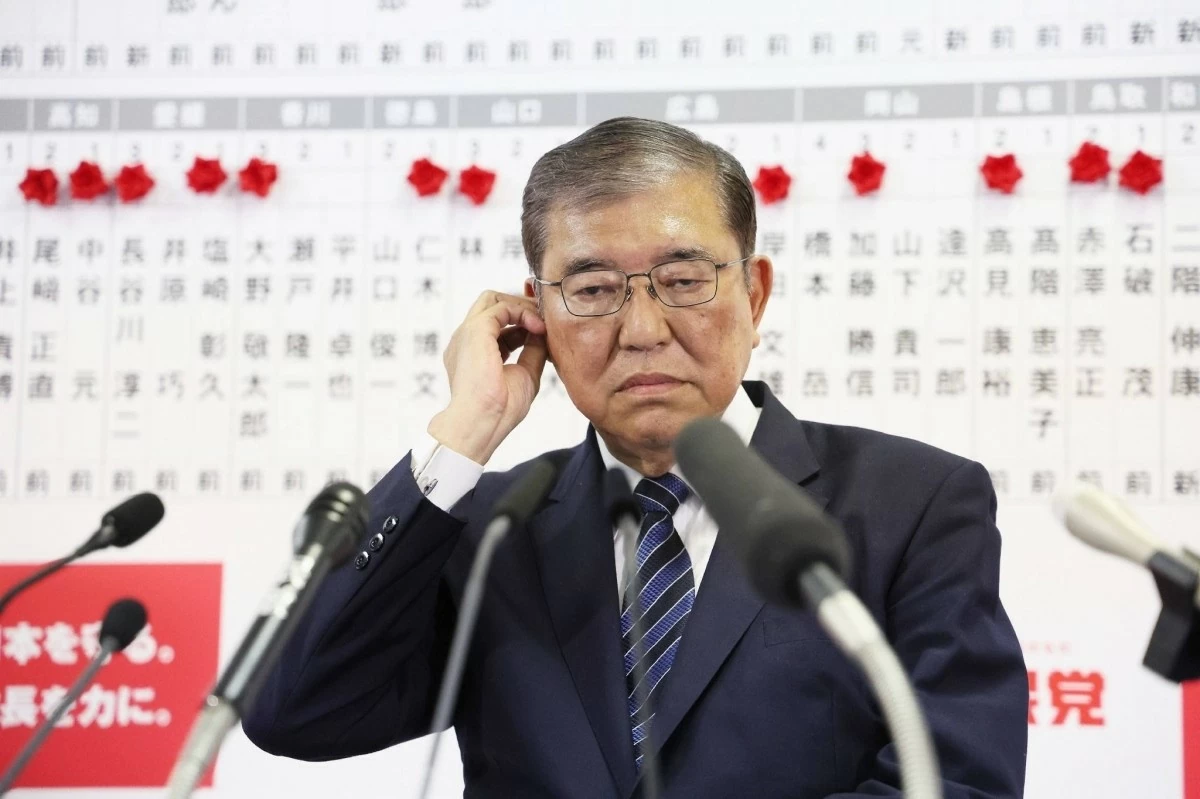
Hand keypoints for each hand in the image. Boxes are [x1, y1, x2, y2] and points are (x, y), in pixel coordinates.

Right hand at [427, 291, 548, 464]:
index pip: (496, 324)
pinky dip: (523, 312)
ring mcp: (466, 334)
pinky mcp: (475, 330)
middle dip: (520, 305)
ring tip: (542, 324)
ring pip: (493, 299)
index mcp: (472, 353)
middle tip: (543, 318)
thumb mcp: (524, 374)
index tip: (543, 330)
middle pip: (491, 304)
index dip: (521, 321)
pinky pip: (501, 307)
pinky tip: (537, 328)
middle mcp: (465, 340)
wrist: (483, 424)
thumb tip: (543, 332)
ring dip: (522, 306)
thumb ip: (532, 351)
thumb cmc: (499, 411)